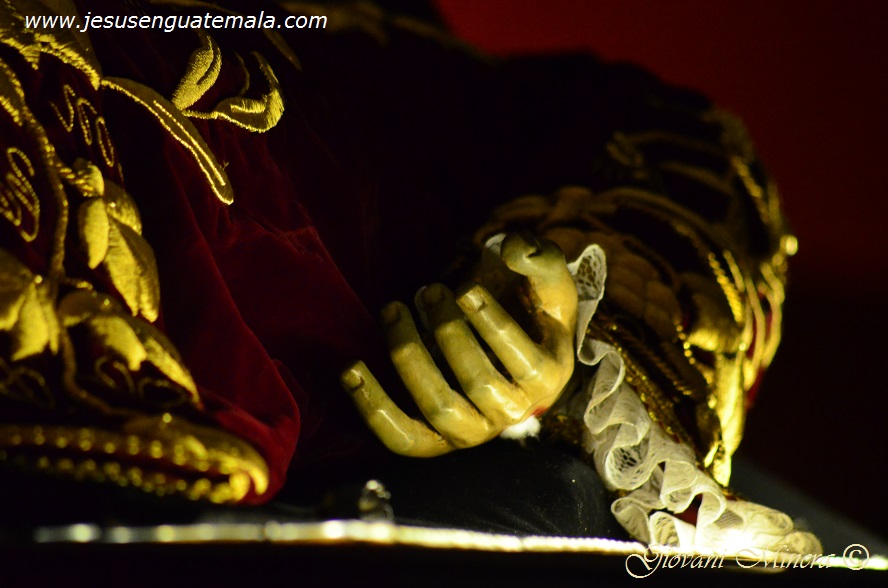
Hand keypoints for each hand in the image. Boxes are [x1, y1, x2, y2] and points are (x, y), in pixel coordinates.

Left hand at [340, 233, 578, 455]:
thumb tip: (512, 249)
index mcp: (548, 378)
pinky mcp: (435, 442)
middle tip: (430, 290)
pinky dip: (373, 407)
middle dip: (448, 331)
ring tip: (393, 310)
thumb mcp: (549, 282)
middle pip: (478, 382)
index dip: (492, 324)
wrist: (513, 349)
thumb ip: (540, 258)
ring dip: (410, 356)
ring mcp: (473, 432)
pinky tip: (351, 369)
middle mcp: (513, 413)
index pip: (524, 361)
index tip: (464, 289)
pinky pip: (401, 437)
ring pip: (438, 407)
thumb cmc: (531, 310)